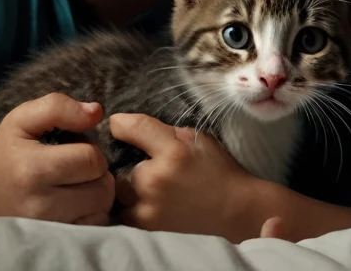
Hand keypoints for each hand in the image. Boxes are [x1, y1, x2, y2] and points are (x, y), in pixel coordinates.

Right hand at [0, 93, 114, 225]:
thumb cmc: (3, 153)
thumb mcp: (21, 119)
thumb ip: (58, 106)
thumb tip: (96, 111)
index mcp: (32, 170)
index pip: (92, 159)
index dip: (89, 148)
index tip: (72, 147)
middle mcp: (40, 205)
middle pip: (102, 188)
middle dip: (96, 172)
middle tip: (74, 166)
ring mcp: (48, 228)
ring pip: (101, 209)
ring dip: (95, 193)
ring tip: (73, 183)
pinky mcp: (53, 241)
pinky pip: (93, 227)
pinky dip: (90, 213)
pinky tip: (73, 202)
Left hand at [108, 113, 272, 241]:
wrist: (234, 210)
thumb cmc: (217, 169)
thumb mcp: (195, 137)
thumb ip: (161, 130)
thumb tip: (126, 125)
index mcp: (172, 152)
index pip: (130, 127)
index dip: (119, 124)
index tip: (118, 126)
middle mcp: (155, 180)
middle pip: (117, 163)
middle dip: (126, 161)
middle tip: (140, 162)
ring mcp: (148, 207)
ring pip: (117, 189)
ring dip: (127, 184)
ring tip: (145, 182)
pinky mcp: (146, 226)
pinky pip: (123, 210)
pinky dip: (130, 204)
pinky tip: (147, 199)